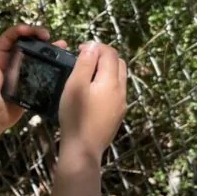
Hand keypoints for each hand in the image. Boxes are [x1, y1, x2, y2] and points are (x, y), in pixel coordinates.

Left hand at [0, 24, 68, 133]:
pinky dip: (51, 64)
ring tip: (62, 45)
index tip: (35, 32)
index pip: (11, 35)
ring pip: (36, 54)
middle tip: (49, 37)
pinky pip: (41, 69)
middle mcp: (11, 60)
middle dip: (38, 36)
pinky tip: (61, 62)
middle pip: (26, 42)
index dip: (24, 30)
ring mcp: (21, 71)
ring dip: (48, 48)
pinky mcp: (29, 82)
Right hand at [58, 42, 127, 161]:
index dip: (96, 46)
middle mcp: (121, 90)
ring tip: (87, 75)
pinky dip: (107, 84)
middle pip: (118, 63)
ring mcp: (121, 104)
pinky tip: (92, 93)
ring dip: (106, 70)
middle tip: (84, 59)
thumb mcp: (75, 86)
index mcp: (111, 81)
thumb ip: (84, 64)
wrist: (83, 149)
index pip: (110, 53)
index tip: (79, 49)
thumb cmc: (75, 116)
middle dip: (104, 56)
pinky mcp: (117, 114)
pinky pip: (116, 92)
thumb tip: (92, 47)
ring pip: (119, 78)